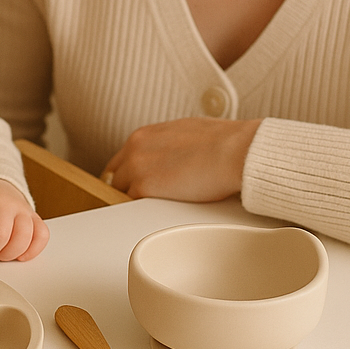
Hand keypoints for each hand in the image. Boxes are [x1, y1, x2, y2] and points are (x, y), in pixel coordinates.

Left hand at [102, 118, 261, 202]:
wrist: (235, 151)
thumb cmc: (223, 142)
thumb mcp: (186, 134)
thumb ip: (169, 146)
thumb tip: (173, 157)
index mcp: (144, 135)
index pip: (121, 160)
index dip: (126, 175)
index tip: (133, 185)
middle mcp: (135, 148)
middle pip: (114, 176)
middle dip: (124, 189)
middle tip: (140, 202)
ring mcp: (136, 168)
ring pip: (120, 192)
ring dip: (133, 202)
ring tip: (151, 210)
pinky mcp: (144, 187)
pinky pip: (131, 205)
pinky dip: (140, 212)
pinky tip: (155, 214)